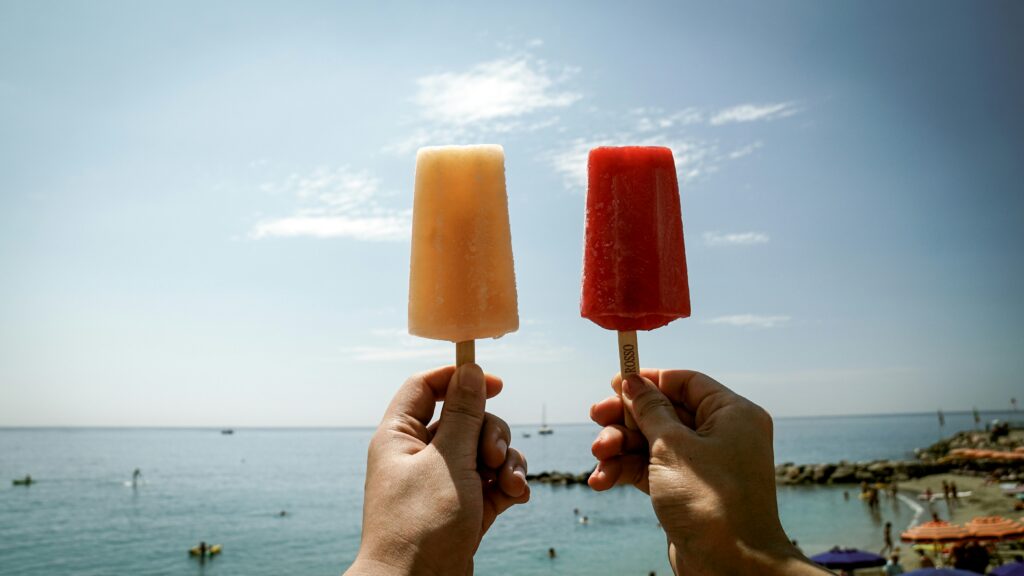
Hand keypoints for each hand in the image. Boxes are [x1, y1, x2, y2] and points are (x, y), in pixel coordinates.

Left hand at [347, 364, 529, 575]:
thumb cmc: (422, 524)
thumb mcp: (448, 461)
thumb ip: (464, 414)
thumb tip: (470, 369)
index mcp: (400, 436)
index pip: (426, 387)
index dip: (460, 379)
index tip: (496, 385)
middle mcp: (420, 455)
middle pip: (467, 418)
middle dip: (491, 433)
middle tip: (491, 457)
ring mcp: (444, 481)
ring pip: (485, 449)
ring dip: (506, 461)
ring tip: (508, 485)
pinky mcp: (465, 506)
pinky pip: (493, 480)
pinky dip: (508, 484)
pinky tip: (516, 497)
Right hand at [589, 370, 827, 574]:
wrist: (730, 567)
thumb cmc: (709, 501)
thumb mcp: (672, 446)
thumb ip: (648, 411)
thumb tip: (632, 382)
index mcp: (732, 414)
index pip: (686, 383)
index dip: (649, 380)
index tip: (615, 382)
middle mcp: (721, 436)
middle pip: (664, 412)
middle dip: (626, 418)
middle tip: (595, 417)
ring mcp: (703, 465)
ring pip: (652, 442)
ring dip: (620, 447)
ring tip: (598, 457)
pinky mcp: (686, 491)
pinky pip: (651, 469)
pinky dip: (626, 471)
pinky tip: (601, 481)